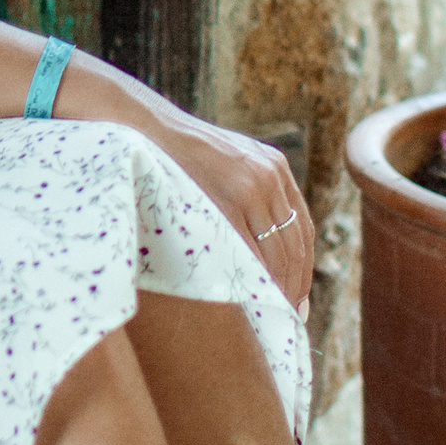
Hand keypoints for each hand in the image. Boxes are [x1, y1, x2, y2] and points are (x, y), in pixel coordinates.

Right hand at [60, 73, 314, 313]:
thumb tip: (261, 246)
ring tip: (271, 313)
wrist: (141, 129)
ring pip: (278, 252)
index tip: (299, 296)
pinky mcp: (228, 199)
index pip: (302, 228)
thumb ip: (247, 193)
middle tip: (291, 315)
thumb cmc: (175, 156)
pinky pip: (249, 250)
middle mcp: (270, 175)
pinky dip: (254, 278)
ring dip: (278, 287)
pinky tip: (250, 297)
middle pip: (296, 244)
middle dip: (296, 285)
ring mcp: (251, 185)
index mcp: (274, 166)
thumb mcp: (223, 163)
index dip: (304, 267)